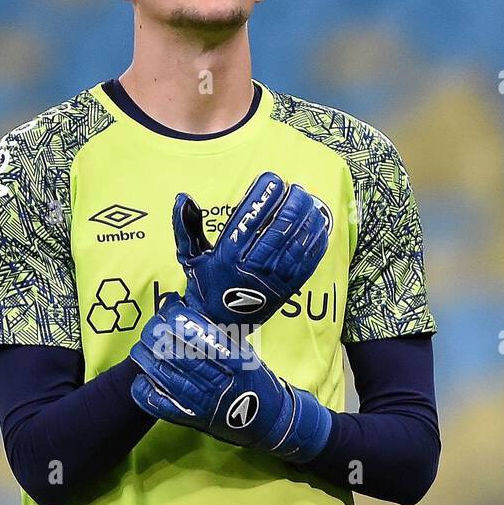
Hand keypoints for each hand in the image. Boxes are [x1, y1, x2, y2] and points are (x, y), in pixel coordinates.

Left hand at [129, 293, 332, 463]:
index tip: (169, 311)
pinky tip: (140, 380)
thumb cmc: (255, 380)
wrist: (272, 422)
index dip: (180, 322)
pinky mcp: (195, 421)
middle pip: (180, 355)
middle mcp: (222, 382)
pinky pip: (164, 406)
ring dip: (149, 361)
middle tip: (150, 328)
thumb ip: (220, 336)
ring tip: (140, 348)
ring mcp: (207, 404)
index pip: (203, 336)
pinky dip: (148, 392)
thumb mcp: (246, 354)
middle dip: (160, 338)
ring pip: (168, 378)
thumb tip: (186, 310)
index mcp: (237, 361)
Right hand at [172, 171, 331, 327]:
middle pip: (278, 228)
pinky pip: (306, 263)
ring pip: (295, 243)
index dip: (264, 195)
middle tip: (296, 189)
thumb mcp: (190, 256)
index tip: (272, 179)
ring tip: (310, 200)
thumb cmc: (204, 286)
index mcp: (227, 255)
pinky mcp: (286, 291)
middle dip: (291, 203)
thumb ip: (186, 226)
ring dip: (306, 219)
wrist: (216, 325)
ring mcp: (270, 280)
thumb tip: (184, 198)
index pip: (250, 217)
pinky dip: (314, 242)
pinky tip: (320, 225)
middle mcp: (250, 267)